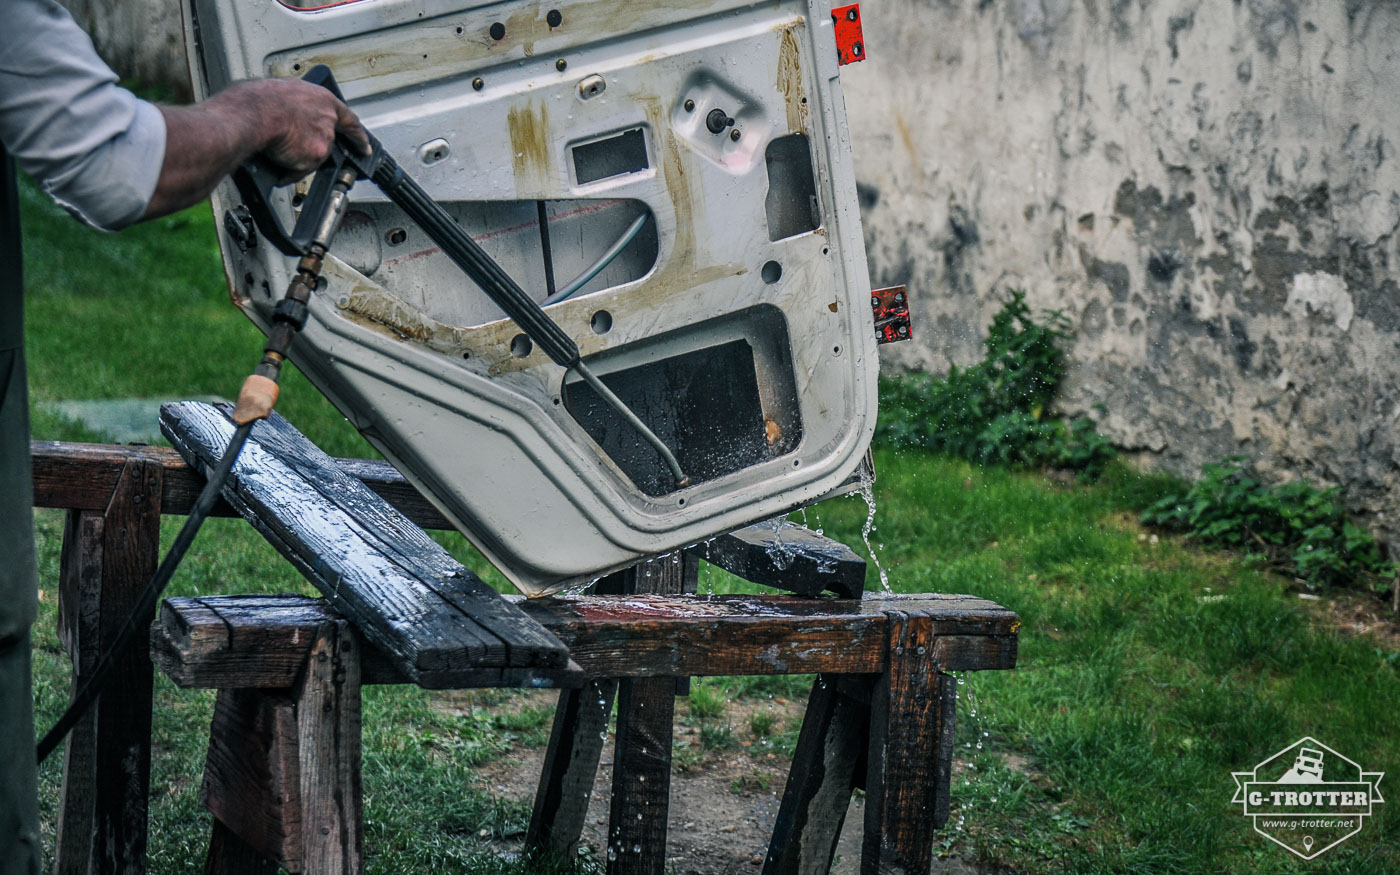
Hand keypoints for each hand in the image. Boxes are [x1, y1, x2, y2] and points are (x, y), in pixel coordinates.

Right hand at [142, 76, 369, 221]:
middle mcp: (327, 118)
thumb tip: (284, 116)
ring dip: (295, 157)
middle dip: (313, 146)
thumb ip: (292, 106)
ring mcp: (324, 137)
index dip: (357, 135)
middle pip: (328, 140)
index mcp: (321, 98)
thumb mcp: (279, 92)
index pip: (348, 118)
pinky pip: (301, 169)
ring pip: (312, 156)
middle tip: (297, 146)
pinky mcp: (315, 155)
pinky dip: (288, 170)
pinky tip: (276, 163)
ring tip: (273, 148)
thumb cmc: (256, 100)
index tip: (363, 146)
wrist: (251, 113)